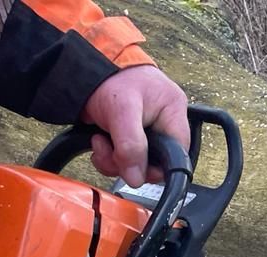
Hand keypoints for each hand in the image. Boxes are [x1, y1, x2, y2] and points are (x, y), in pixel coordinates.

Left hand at [83, 65, 189, 189]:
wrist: (88, 69)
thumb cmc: (112, 78)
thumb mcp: (122, 111)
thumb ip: (131, 146)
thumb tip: (137, 178)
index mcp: (173, 113)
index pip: (178, 157)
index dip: (156, 168)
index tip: (136, 166)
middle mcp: (164, 125)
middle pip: (154, 166)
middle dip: (128, 164)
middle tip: (112, 151)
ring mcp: (147, 133)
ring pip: (137, 167)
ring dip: (113, 162)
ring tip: (102, 141)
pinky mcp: (131, 138)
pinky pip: (124, 161)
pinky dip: (108, 158)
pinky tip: (100, 141)